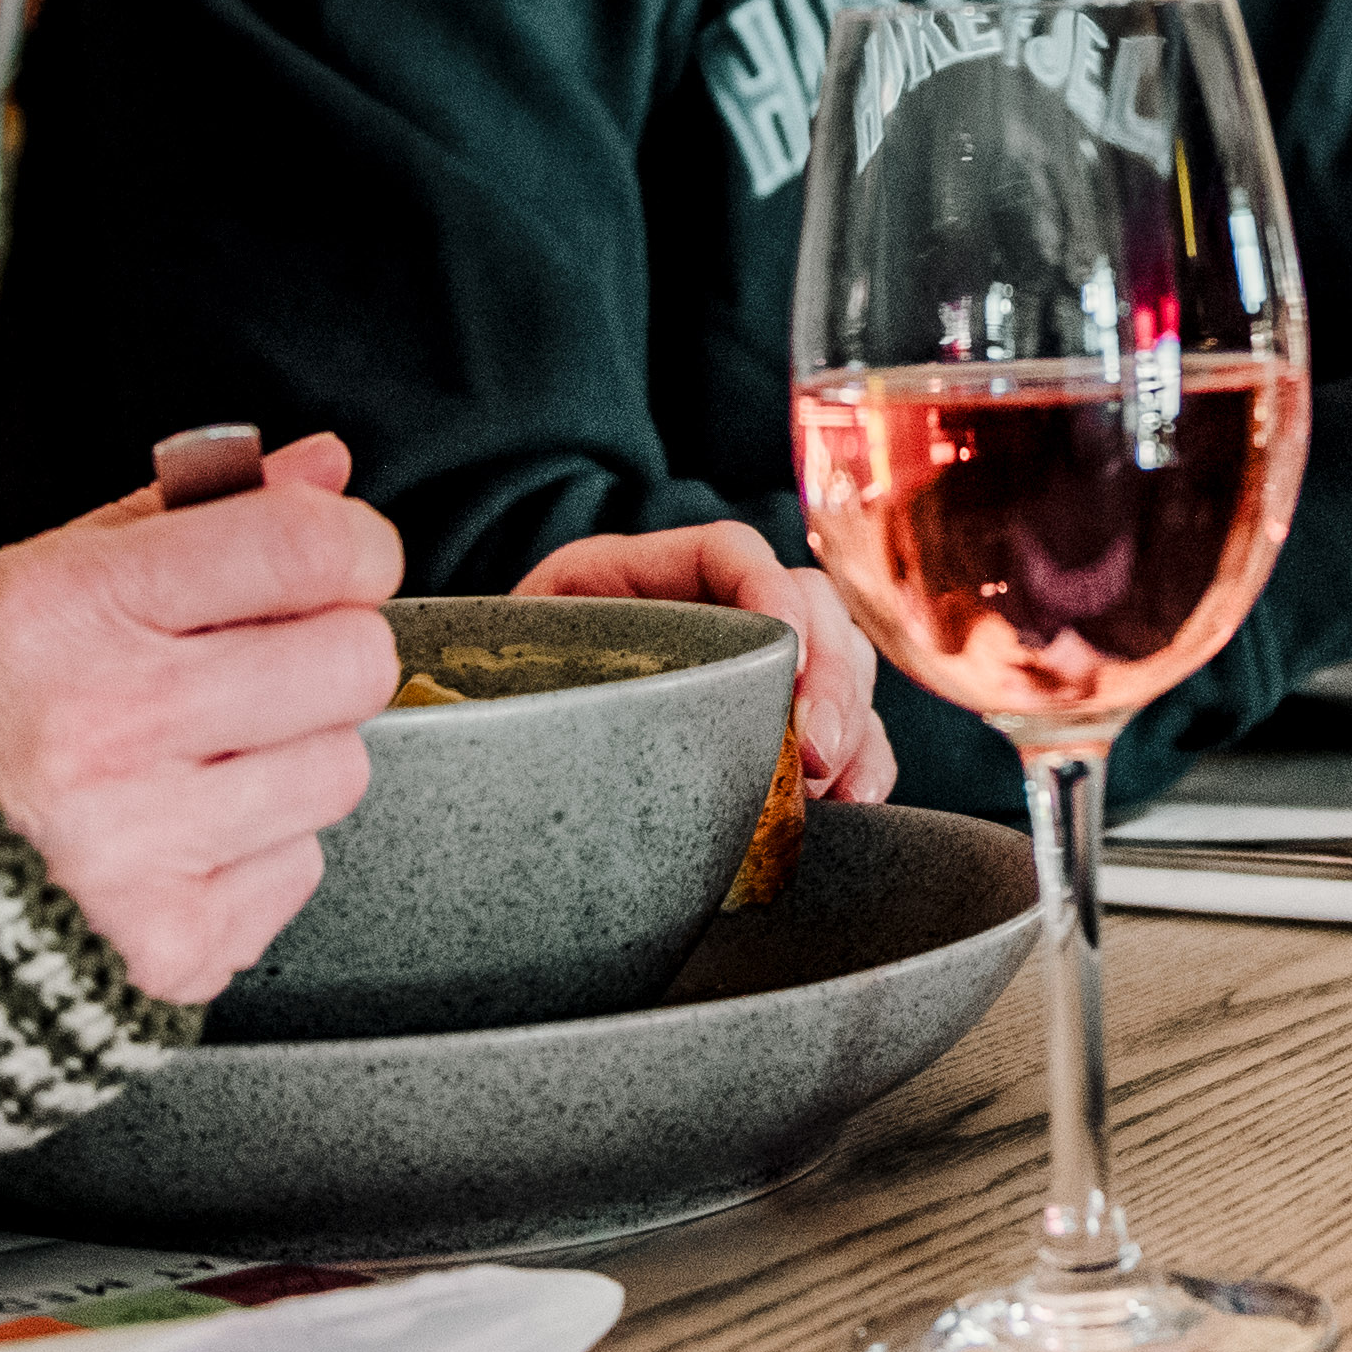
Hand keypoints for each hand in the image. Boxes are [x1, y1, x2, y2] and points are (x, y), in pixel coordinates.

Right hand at [0, 431, 403, 1006]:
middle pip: (350, 664)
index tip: (343, 556)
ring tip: (200, 755)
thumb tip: (326, 471)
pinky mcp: (169, 945)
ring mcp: (139, 849)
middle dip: (329, 651)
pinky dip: (256, 850)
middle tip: (265, 660)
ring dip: (293, 755)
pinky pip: (300, 869)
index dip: (355, 543)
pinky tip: (178, 831)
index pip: (302, 550)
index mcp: (72, 613)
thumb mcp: (53, 571)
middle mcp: (106, 730)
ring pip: (339, 771)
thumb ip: (198, 512)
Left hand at [516, 521, 898, 800]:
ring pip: (842, 663)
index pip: (729, 551)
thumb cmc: (487, 714)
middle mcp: (708, 610)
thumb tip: (566, 719)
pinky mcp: (774, 728)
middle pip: (809, 605)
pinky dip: (864, 762)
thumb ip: (530, 685)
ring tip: (835, 787)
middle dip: (829, 675)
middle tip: (817, 748)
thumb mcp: (500, 683)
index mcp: (633, 578)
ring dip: (854, 723)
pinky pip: (848, 730)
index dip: (770, 592)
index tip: (788, 660)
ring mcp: (750, 668)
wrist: (488, 767)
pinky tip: (854, 801)